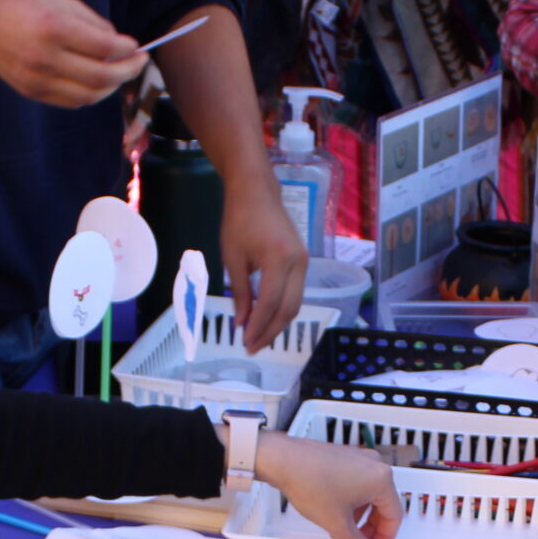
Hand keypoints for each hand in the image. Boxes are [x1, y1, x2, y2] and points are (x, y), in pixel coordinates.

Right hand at [0, 0, 145, 107]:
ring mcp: (38, 78)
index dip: (127, 49)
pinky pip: (72, 101)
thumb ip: (93, 23)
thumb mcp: (59, 1)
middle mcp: (46, 56)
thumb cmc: (22, 5)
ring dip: (112, 87)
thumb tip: (120, 45)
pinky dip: (91, 94)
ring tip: (119, 73)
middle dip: (127, 71)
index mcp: (54, 27)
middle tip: (139, 62)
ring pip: (89, 96)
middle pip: (101, 77)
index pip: (104, 48)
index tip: (135, 45)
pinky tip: (98, 81)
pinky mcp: (32, 92)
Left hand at [218, 183, 307, 351]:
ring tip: (259, 337)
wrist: (256, 192)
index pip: (270, 303)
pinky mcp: (303, 261)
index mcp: (278, 259)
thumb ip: (240, 293)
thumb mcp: (233, 259)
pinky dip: (282, 308)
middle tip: (253, 346)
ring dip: (278, 323)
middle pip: (289, 309)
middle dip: (271, 331)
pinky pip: (295, 292)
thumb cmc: (240, 220)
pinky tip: (267, 318)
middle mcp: (298, 262)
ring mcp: (304, 262)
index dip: (258, 326)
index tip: (245, 342)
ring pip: (295, 303)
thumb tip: (242, 322)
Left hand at [253, 430, 402, 538]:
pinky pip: (357, 484)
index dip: (385, 538)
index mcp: (381, 479)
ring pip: (369, 495)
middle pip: (383, 504)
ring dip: (360, 515)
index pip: (395, 516)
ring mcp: (360, 458)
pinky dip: (351, 501)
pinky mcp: (346, 457)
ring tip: (344, 529)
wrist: (282, 460)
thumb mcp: (336, 523)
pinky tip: (336, 511)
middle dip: (371, 527)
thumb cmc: (309, 481)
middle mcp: (375, 465)